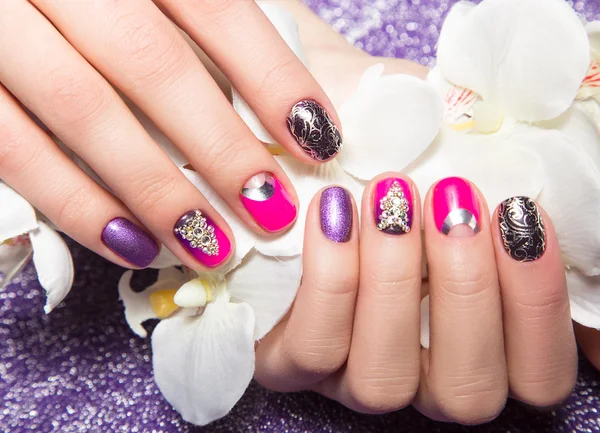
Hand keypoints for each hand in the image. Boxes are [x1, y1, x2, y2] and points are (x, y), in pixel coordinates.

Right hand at [0, 0, 342, 269]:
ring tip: (212, 246)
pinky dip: (75, 202)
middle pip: (154, 62)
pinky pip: (11, 146)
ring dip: (156, 189)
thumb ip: (196, 25)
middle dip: (221, 146)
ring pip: (84, 108)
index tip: (320, 140)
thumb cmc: (89, 1)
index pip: (217, 7)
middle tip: (272, 211)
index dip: (274, 77)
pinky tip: (129, 245)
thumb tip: (278, 106)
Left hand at [255, 174, 577, 424]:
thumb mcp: (465, 225)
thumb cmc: (411, 217)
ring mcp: (358, 382)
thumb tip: (534, 229)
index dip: (537, 300)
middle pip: (466, 389)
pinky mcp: (295, 366)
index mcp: (484, 361)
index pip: (538, 374)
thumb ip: (506, 241)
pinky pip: (312, 349)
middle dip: (465, 286)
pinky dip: (327, 276)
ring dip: (393, 280)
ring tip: (392, 197)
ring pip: (383, 379)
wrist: (327, 213)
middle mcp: (426, 387)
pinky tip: (335, 207)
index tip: (518, 212)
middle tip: (451, 200)